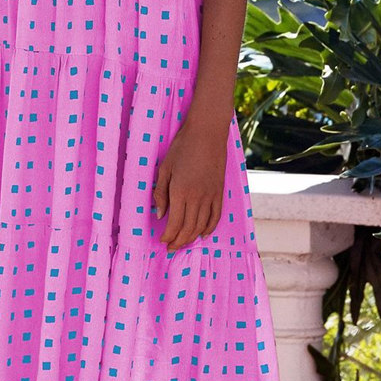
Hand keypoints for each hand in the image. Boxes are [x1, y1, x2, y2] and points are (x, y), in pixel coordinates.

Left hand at [152, 118, 228, 252]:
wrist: (207, 133)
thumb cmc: (182, 147)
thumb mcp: (164, 168)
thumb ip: (161, 193)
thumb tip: (160, 215)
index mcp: (180, 192)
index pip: (174, 224)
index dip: (168, 236)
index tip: (162, 241)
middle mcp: (197, 197)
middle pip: (188, 228)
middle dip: (179, 241)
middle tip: (171, 248)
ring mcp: (210, 196)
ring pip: (202, 225)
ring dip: (192, 238)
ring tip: (183, 243)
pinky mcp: (220, 192)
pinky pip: (216, 216)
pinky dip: (210, 228)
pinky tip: (203, 234)